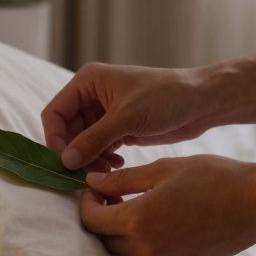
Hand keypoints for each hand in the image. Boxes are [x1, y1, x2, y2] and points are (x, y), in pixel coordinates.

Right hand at [42, 63, 214, 169]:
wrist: (201, 102)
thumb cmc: (166, 97)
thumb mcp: (126, 117)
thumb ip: (94, 139)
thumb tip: (66, 161)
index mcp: (88, 82)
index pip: (54, 112)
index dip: (55, 138)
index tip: (65, 162)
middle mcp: (92, 95)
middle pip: (66, 130)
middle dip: (75, 152)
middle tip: (88, 173)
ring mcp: (105, 113)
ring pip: (82, 142)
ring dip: (90, 159)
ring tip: (107, 171)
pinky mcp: (119, 128)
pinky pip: (99, 148)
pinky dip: (103, 159)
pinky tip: (117, 164)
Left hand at [79, 156, 255, 255]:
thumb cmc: (212, 178)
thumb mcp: (162, 169)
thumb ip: (122, 180)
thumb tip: (93, 183)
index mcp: (138, 221)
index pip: (92, 220)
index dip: (86, 204)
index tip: (94, 189)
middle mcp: (147, 249)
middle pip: (105, 241)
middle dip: (101, 219)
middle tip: (110, 196)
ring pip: (126, 251)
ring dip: (121, 232)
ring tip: (135, 205)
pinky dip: (143, 241)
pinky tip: (158, 219)